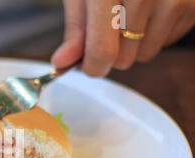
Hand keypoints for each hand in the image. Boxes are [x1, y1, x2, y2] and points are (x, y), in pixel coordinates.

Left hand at [51, 0, 194, 76]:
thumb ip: (76, 28)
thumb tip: (63, 62)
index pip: (102, 50)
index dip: (92, 66)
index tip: (89, 65)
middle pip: (124, 58)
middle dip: (113, 50)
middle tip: (111, 23)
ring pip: (145, 54)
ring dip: (135, 43)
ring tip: (131, 12)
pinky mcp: (193, 6)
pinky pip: (166, 43)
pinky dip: (155, 33)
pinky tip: (151, 8)